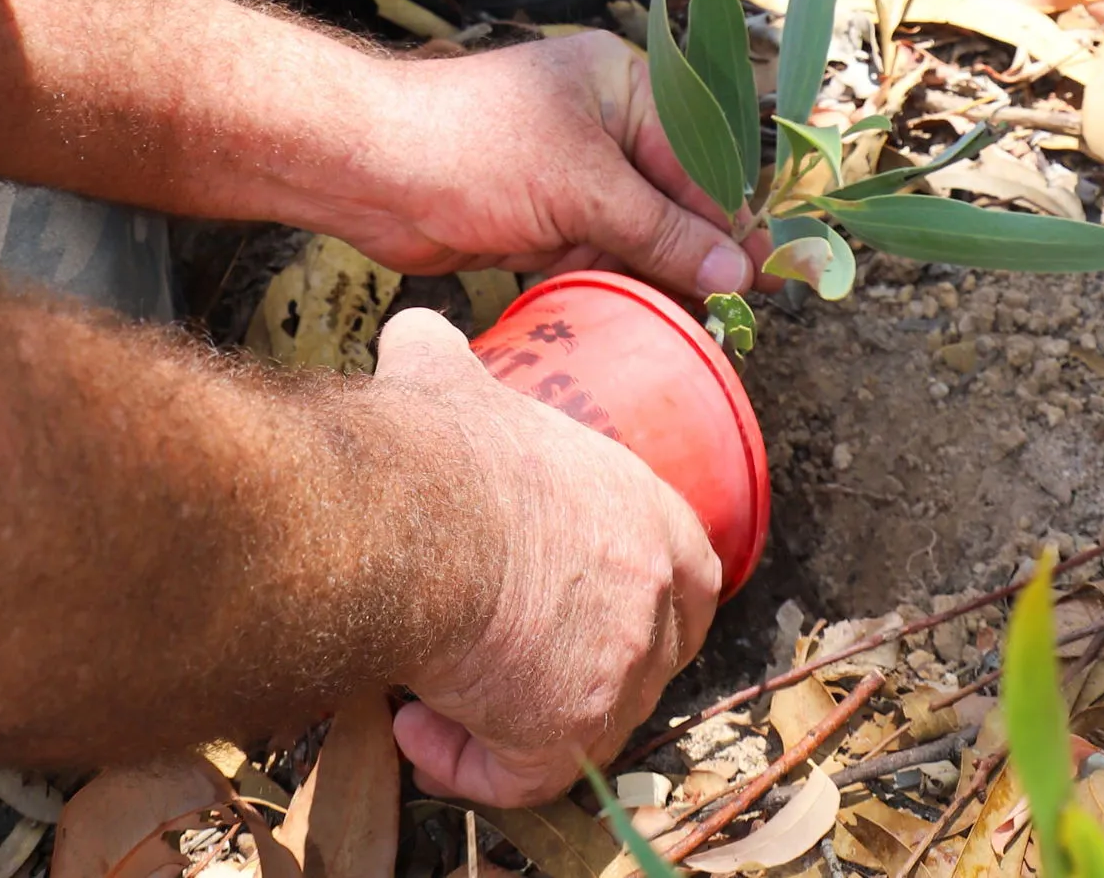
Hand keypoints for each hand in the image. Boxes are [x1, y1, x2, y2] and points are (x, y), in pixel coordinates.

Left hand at [331, 31, 766, 302]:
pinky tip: (647, 320)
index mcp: (622, 86)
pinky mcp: (542, 219)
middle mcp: (603, 125)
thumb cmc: (472, 150)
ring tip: (702, 325)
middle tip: (742, 309)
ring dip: (661, 276)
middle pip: (673, 197)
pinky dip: (619, 286)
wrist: (366, 174)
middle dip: (699, 252)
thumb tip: (737, 273)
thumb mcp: (582, 189)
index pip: (699, 156)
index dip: (731, 217)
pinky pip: (600, 256)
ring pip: (638, 234)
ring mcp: (571, 175)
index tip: (768, 272)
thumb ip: (662, 232)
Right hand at [371, 310, 720, 805]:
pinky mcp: (564, 734)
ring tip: (442, 689)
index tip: (573, 599)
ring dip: (513, 713)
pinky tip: (420, 726)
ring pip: (581, 721)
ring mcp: (618, 673)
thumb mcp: (452, 377)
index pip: (688, 574)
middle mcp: (652, 598)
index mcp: (649, 514)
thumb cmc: (443, 446)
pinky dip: (469, 762)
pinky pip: (522, 774)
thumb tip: (415, 329)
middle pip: (641, 657)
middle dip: (574, 664)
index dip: (639, 596)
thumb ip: (446, 353)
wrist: (415, 515)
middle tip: (503, 649)